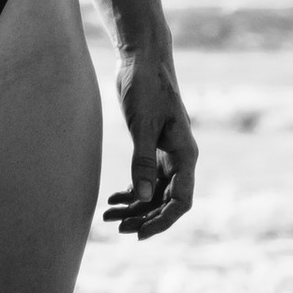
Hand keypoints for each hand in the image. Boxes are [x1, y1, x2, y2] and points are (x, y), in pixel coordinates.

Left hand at [102, 45, 198, 238]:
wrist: (143, 59)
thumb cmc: (146, 87)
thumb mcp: (143, 125)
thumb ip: (142, 161)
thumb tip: (142, 198)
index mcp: (185, 155)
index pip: (181, 200)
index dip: (163, 220)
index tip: (140, 233)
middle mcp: (180, 158)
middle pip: (166, 200)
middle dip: (144, 217)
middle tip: (118, 228)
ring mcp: (167, 154)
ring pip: (154, 191)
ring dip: (134, 207)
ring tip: (108, 217)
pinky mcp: (153, 147)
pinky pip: (145, 179)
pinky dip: (131, 191)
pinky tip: (112, 199)